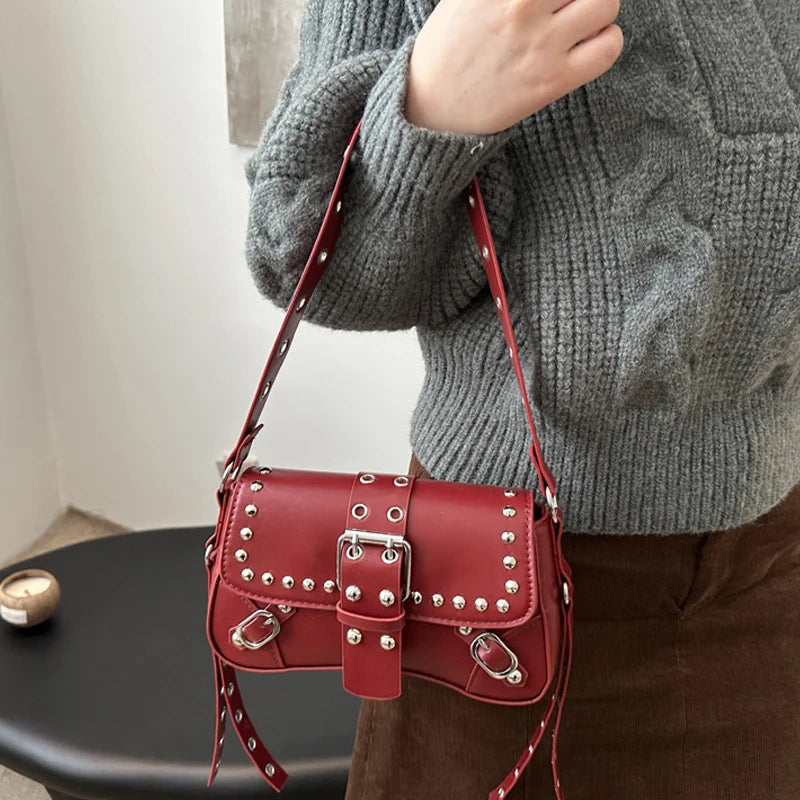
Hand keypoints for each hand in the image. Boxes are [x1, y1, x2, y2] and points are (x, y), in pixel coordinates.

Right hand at [404, 0, 623, 134]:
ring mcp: (539, 46)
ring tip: (581, 18)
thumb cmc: (446, 47)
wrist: (430, 107)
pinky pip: (608, 49)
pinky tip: (588, 43)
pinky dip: (607, 41)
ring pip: (606, 3)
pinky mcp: (551, 82)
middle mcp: (522, 6)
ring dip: (599, 7)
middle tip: (568, 3)